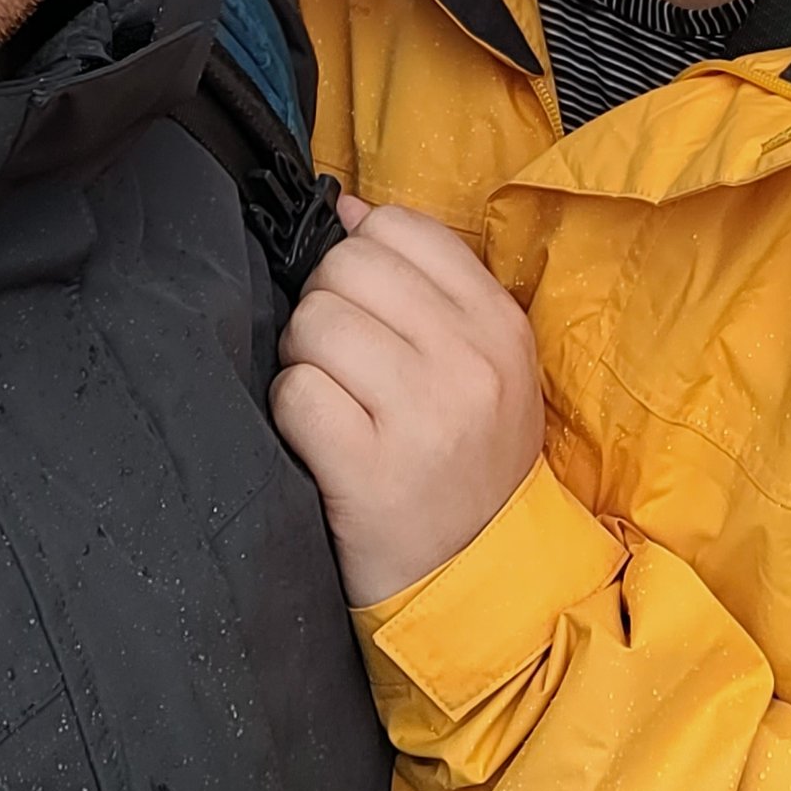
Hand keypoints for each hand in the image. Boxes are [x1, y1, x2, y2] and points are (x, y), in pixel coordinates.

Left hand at [273, 195, 545, 605]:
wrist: (475, 583)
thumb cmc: (465, 463)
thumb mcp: (481, 365)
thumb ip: (424, 281)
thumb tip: (346, 207)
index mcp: (500, 325)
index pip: (402, 228)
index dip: (361, 253)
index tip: (365, 302)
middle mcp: (468, 362)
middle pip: (346, 267)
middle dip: (324, 307)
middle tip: (341, 361)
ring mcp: (421, 416)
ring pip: (313, 323)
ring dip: (303, 360)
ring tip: (333, 400)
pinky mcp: (368, 471)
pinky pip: (294, 394)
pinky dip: (291, 414)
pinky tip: (319, 440)